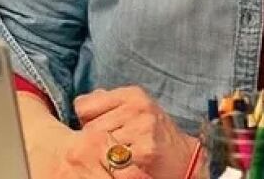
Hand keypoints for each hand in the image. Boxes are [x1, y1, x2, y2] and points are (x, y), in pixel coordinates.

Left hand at [75, 86, 200, 178]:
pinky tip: (124, 166)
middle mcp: (138, 107)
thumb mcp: (134, 109)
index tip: (96, 128)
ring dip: (103, 156)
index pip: (84, 106)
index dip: (85, 120)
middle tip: (109, 147)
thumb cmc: (152, 133)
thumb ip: (107, 102)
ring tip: (117, 157)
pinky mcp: (145, 152)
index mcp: (132, 94)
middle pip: (89, 128)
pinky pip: (113, 162)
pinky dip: (114, 168)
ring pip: (99, 146)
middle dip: (93, 142)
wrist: (183, 157)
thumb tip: (79, 104)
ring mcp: (143, 129)